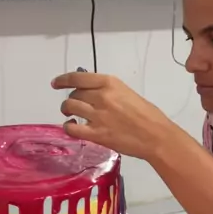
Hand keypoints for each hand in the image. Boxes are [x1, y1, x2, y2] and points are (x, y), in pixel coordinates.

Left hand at [52, 72, 173, 160]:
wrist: (156, 136)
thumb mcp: (127, 93)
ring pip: (70, 107)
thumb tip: (90, 92)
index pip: (78, 77)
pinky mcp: (97, 134)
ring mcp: (98, 116)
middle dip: (71, 98)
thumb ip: (108, 91)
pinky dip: (68, 127)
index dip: (63, 79)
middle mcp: (101, 96)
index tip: (56, 83)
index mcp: (110, 83)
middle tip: (74, 105)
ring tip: (71, 115)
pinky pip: (72, 128)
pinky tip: (73, 126)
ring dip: (67, 110)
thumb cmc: (147, 114)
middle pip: (74, 93)